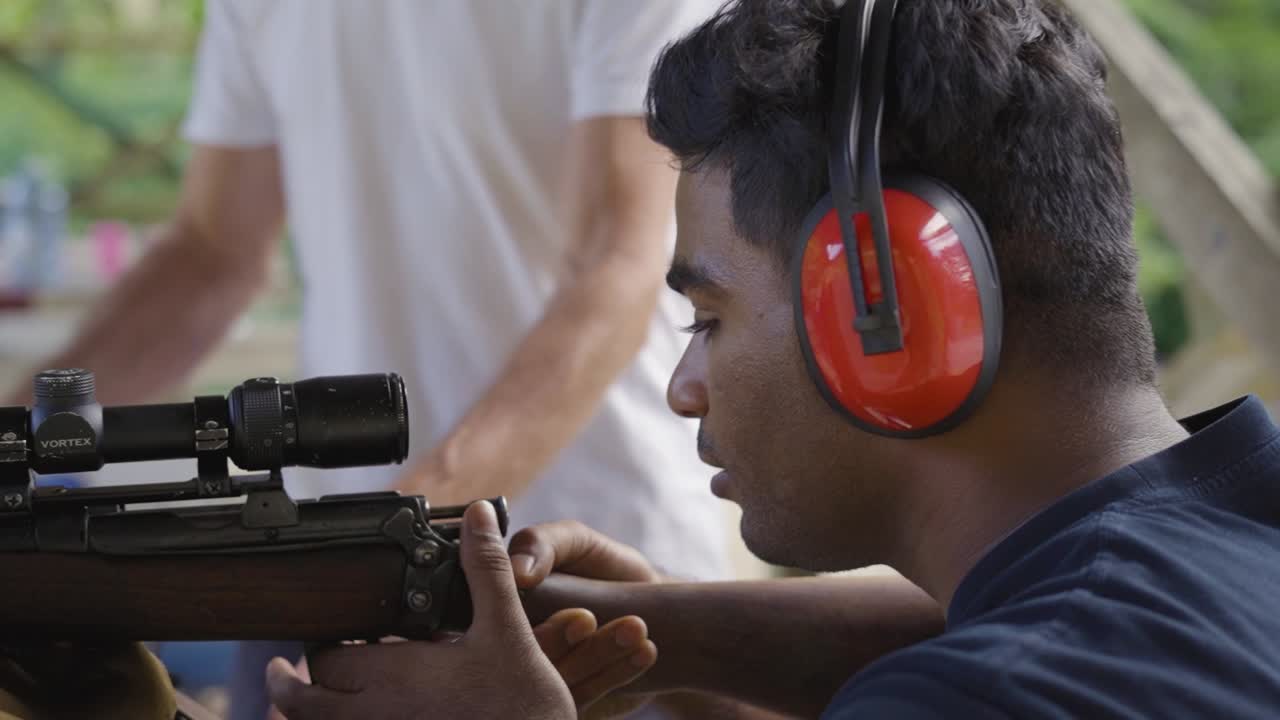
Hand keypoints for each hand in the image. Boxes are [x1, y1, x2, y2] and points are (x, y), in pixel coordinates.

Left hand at [265, 501, 574, 719]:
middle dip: (292, 685)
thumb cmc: (523, 704)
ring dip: (307, 715)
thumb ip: (484, 570)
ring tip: (301, 699)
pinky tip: (361, 715)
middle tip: (282, 669)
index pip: (325, 659)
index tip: (322, 628)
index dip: (316, 641)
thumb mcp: (506, 628)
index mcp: (394, 676)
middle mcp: (379, 715)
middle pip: (303, 705)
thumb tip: (476, 516)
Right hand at [509, 521, 666, 715]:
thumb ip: (542, 543)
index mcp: (494, 614)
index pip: (488, 621)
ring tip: (633, 627)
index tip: (553, 602)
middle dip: (555, 638)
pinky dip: (617, 675)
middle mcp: (509, 655)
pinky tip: (645, 651)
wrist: (653, 607)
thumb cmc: (602, 569)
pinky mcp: (571, 706)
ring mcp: (539, 687)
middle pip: (518, 659)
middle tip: (586, 619)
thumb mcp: (573, 542)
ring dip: (595, 655)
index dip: (512, 613)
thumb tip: (517, 570)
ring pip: (556, 682)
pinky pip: (585, 701)